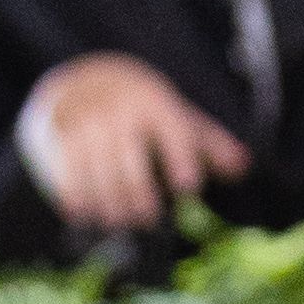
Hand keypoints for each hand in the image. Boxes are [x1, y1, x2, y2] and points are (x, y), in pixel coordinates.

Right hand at [30, 52, 249, 236]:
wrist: (86, 80)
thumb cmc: (144, 111)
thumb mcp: (178, 118)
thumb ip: (209, 145)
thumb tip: (243, 166)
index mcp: (155, 104)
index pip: (172, 131)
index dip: (181, 158)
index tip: (188, 188)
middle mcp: (119, 109)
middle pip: (128, 158)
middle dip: (137, 193)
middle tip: (146, 219)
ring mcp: (86, 120)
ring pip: (94, 168)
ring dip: (105, 202)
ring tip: (116, 222)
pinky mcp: (59, 133)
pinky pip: (65, 169)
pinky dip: (74, 196)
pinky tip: (82, 216)